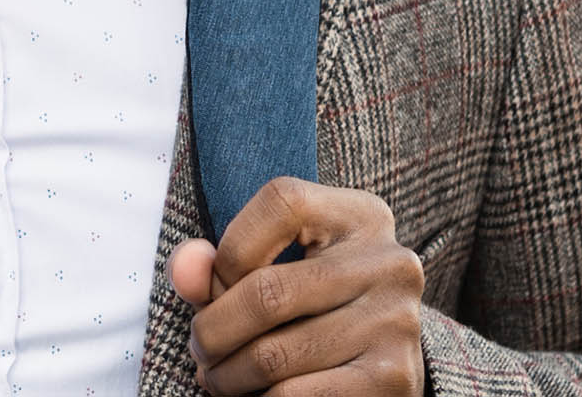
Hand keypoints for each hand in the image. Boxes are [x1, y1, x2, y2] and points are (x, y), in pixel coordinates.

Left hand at [167, 178, 426, 393]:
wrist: (382, 367)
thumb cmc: (313, 307)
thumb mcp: (276, 267)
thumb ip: (220, 263)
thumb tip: (184, 270)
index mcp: (362, 217)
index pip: (281, 203)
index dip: (230, 249)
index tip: (215, 289)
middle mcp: (390, 263)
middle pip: (268, 292)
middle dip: (212, 330)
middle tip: (200, 349)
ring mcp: (396, 322)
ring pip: (273, 356)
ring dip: (226, 376)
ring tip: (217, 377)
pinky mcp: (393, 379)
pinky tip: (254, 396)